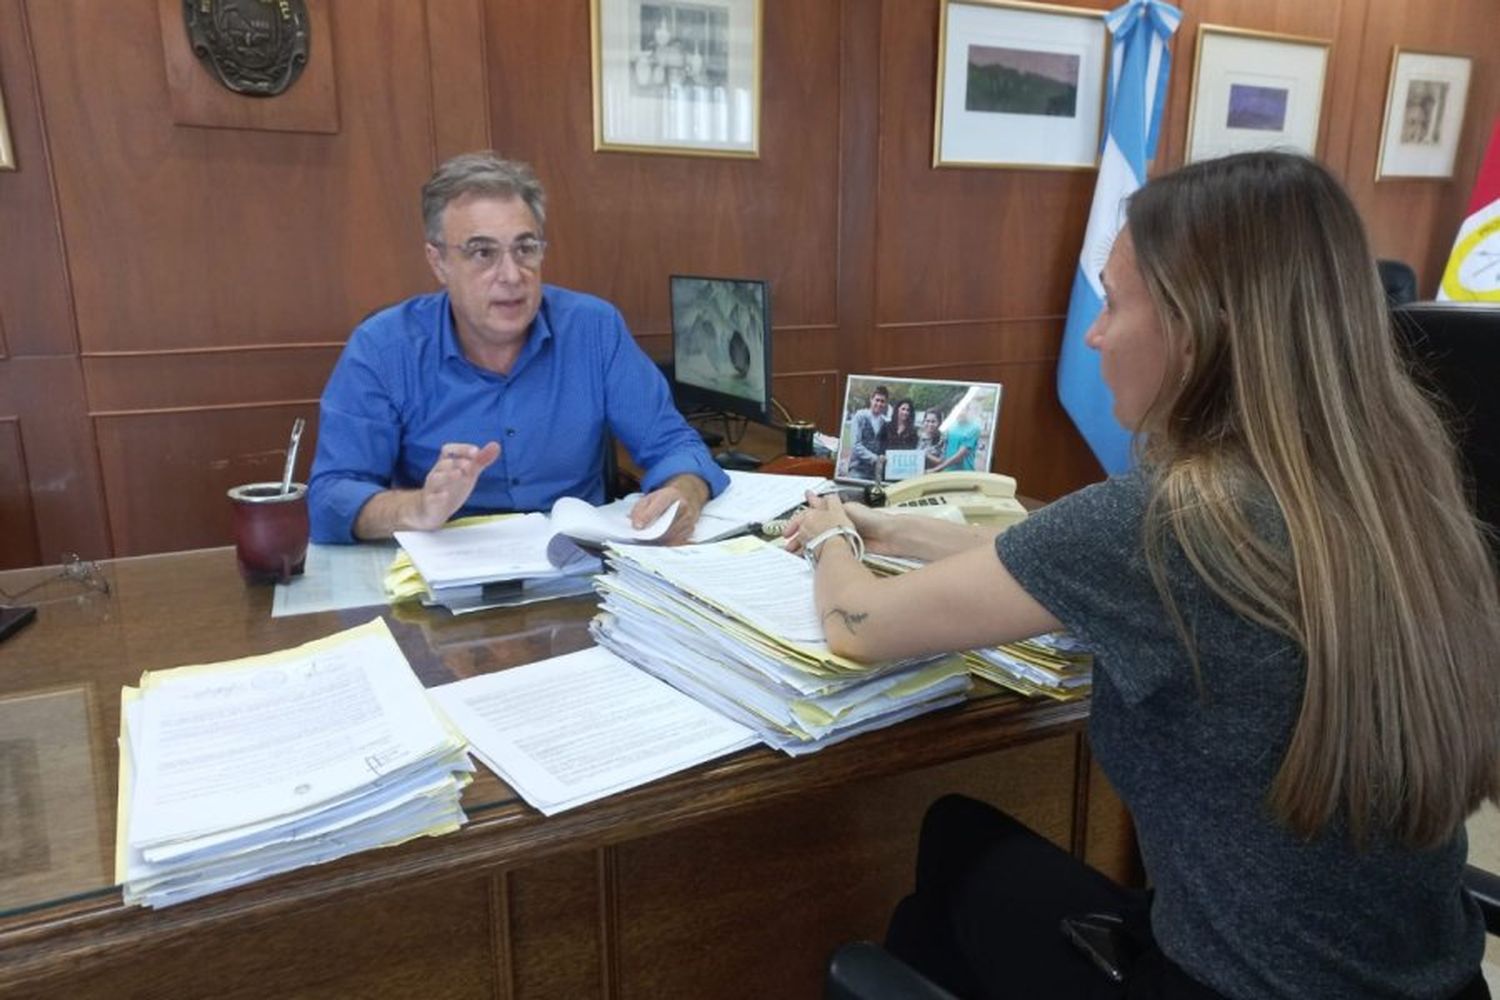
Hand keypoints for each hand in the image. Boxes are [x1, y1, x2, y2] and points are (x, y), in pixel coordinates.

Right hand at [408, 441, 500, 529]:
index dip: (462, 449)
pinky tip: (445, 495)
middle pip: (443, 463)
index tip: (476, 451)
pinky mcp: (430, 503)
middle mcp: (437, 473)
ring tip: (459, 474)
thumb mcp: (468, 474)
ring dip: (447, 476)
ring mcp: (432, 488)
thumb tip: (496, 445)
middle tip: (470, 465)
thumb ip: (481, 460)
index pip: (449, 450)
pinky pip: (431, 498)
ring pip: (435, 479)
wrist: (430, 511)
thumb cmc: (452, 488)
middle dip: (457, 462)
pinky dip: (438, 496)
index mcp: (446, 464)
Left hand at [630, 473, 708, 544]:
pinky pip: (677, 540)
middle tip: (641, 538)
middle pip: (666, 524)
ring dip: (658, 541)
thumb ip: (640, 509)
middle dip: (652, 534)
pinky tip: (659, 542)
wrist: (686, 495)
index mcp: (671, 495)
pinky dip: (667, 543)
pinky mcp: (691, 528)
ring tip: (648, 541)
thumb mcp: (650, 498)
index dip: (647, 516)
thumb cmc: (664, 498)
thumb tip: (636, 525)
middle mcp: (683, 505)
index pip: (659, 506)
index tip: (637, 526)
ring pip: (671, 535)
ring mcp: (689, 517)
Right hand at [785, 494, 900, 555]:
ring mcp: (839, 537)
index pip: (809, 516)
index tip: (788, 532)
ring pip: (816, 541)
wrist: (889, 536)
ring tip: (796, 553)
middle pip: (811, 530)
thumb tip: (813, 499)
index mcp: (835, 512)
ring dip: (805, 547)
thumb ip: (830, 507)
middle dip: (799, 537)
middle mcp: (835, 524)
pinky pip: (826, 551)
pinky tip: (810, 558)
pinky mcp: (845, 549)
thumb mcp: (848, 509)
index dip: (797, 523)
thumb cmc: (872, 520)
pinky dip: (816, 554)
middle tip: (789, 546)